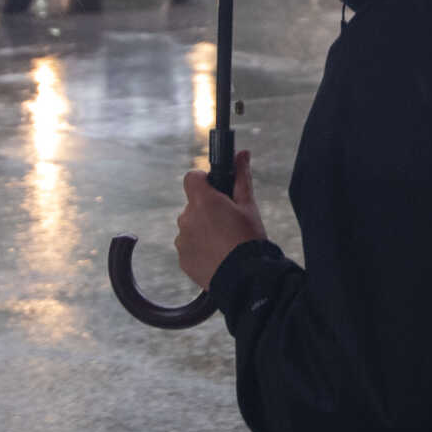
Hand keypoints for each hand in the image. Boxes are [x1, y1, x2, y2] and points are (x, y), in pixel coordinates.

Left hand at [176, 150, 265, 290]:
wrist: (245, 279)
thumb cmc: (248, 240)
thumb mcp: (249, 205)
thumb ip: (241, 176)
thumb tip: (242, 153)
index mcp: (203, 201)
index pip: (191, 178)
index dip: (203, 181)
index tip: (216, 189)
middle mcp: (187, 218)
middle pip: (193, 205)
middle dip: (207, 210)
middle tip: (228, 222)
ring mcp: (182, 240)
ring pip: (191, 227)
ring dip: (203, 230)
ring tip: (225, 243)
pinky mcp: (182, 259)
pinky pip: (189, 247)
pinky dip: (200, 249)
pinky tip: (218, 256)